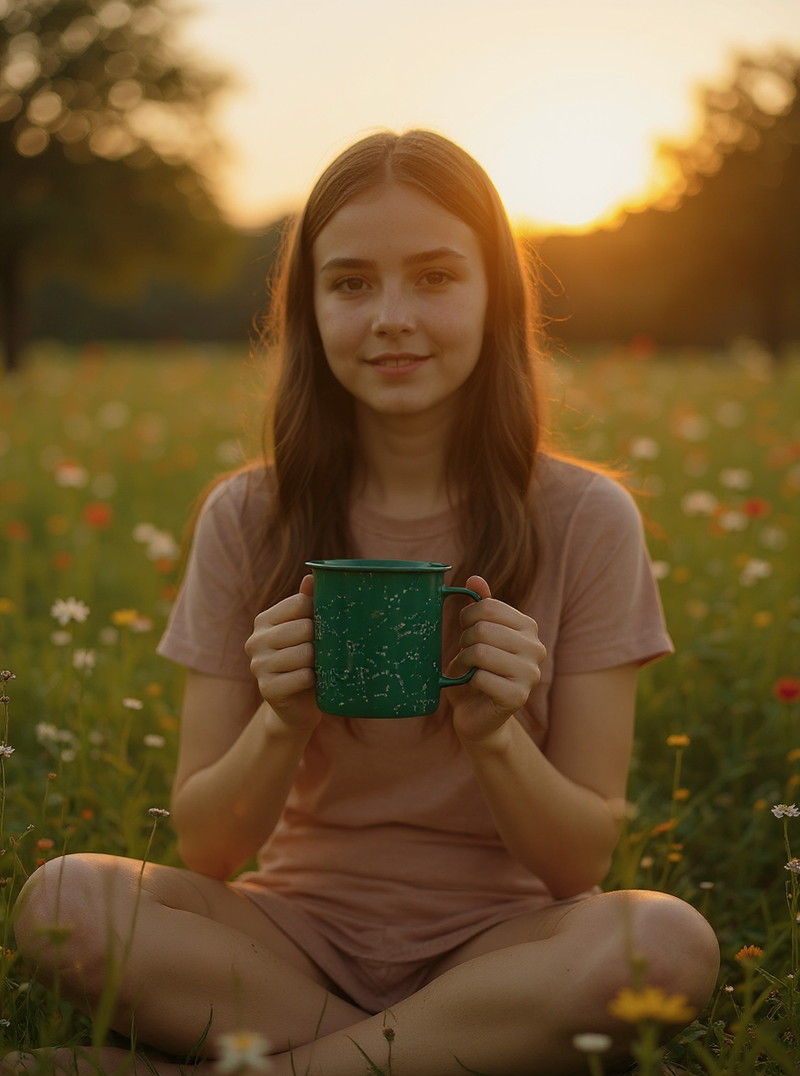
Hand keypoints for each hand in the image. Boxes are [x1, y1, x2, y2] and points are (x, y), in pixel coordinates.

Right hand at [244, 575, 322, 733]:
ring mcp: (258, 666)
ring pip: (304, 653)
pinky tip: (311, 682)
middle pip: (304, 627)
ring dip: (318, 662)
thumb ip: (307, 603)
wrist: (298, 706)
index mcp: (264, 620)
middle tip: (323, 651)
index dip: (319, 613)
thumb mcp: (307, 631)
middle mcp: (255, 641)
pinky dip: (313, 680)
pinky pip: (302, 677)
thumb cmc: (306, 661)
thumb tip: (311, 577)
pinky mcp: (267, 689)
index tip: (324, 625)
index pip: (300, 603)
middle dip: (321, 640)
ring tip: (317, 667)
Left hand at [445, 575, 545, 743]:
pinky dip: (469, 681)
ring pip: (480, 652)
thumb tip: (474, 578)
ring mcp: (531, 674)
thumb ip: (479, 607)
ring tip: (469, 669)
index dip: (467, 616)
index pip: (489, 606)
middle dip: (465, 641)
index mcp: (528, 627)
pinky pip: (481, 678)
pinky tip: (476, 686)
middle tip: (467, 654)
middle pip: (483, 629)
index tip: (465, 630)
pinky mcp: (518, 697)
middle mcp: (537, 648)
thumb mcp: (474, 634)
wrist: (476, 713)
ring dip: (465, 661)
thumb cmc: (475, 670)